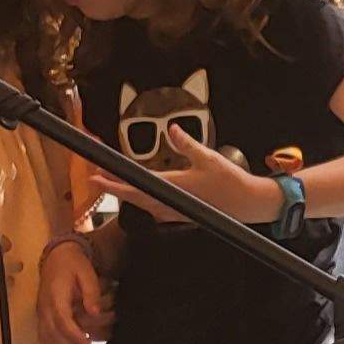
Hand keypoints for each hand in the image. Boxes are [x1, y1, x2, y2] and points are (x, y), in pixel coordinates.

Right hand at [37, 241, 113, 343]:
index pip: (62, 320)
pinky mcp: (41, 316)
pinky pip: (43, 336)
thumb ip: (91, 291)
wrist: (56, 257)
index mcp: (55, 295)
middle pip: (52, 334)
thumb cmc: (74, 264)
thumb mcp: (86, 272)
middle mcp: (44, 306)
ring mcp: (41, 312)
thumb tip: (94, 311)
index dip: (74, 336)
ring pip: (46, 338)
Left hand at [110, 126, 274, 224]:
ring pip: (142, 205)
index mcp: (174, 187)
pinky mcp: (180, 215)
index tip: (96, 177)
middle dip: (114, 188)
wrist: (248, 204)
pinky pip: (154, 209)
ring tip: (115, 184)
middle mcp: (170, 203)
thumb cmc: (230, 182)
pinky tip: (141, 194)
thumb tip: (173, 129)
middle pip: (133, 198)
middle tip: (97, 178)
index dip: (113, 183)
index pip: (136, 186)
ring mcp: (175, 212)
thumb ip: (187, 143)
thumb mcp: (208, 157)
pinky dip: (143, 200)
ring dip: (128, 195)